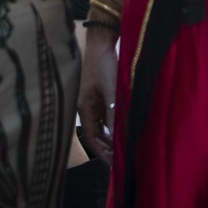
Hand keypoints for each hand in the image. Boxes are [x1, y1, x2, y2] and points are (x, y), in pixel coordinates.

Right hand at [78, 23, 117, 160]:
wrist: (101, 44)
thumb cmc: (103, 66)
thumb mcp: (111, 91)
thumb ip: (113, 114)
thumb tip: (117, 137)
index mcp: (84, 108)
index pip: (91, 138)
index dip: (102, 152)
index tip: (114, 164)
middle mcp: (86, 108)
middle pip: (95, 135)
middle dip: (107, 149)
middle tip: (121, 161)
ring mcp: (92, 102)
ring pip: (101, 127)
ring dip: (111, 138)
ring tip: (124, 150)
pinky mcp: (99, 96)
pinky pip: (105, 117)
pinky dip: (112, 127)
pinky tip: (123, 131)